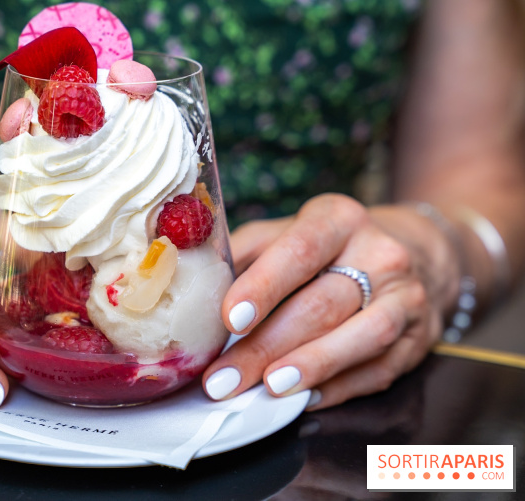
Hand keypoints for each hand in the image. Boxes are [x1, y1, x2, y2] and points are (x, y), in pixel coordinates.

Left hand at [203, 194, 457, 408]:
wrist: (415, 252)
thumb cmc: (332, 247)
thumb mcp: (291, 232)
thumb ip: (247, 254)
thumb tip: (198, 286)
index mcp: (338, 219)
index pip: (300, 250)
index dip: (265, 286)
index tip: (230, 318)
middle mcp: (380, 253)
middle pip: (322, 304)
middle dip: (267, 346)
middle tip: (224, 377)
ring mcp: (407, 297)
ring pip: (363, 337)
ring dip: (311, 367)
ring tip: (268, 388)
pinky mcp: (421, 338)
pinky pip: (381, 368)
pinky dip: (341, 387)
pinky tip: (305, 399)